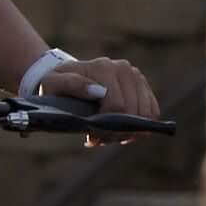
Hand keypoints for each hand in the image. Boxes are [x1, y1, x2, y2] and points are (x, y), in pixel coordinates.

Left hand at [36, 55, 160, 139]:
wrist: (66, 77)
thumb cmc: (56, 84)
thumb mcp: (52, 84)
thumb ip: (71, 85)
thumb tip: (98, 92)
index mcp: (103, 68)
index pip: (117, 106)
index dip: (106, 128)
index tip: (92, 137)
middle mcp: (124, 69)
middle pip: (133, 113)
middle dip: (116, 131)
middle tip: (99, 138)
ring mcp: (136, 76)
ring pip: (146, 114)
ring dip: (128, 130)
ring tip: (108, 134)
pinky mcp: (143, 86)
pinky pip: (153, 112)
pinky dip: (140, 126)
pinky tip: (120, 130)